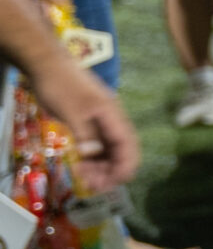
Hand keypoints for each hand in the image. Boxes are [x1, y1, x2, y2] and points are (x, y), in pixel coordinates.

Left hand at [26, 52, 138, 189]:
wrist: (47, 64)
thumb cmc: (61, 85)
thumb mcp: (72, 111)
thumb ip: (85, 134)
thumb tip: (93, 155)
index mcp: (113, 116)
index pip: (128, 146)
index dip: (124, 167)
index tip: (111, 184)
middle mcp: (112, 120)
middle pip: (122, 151)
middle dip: (111, 171)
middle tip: (92, 185)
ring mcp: (102, 122)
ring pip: (110, 150)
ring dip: (101, 166)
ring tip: (84, 177)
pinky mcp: (90, 123)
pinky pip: (98, 145)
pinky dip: (93, 158)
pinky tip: (82, 165)